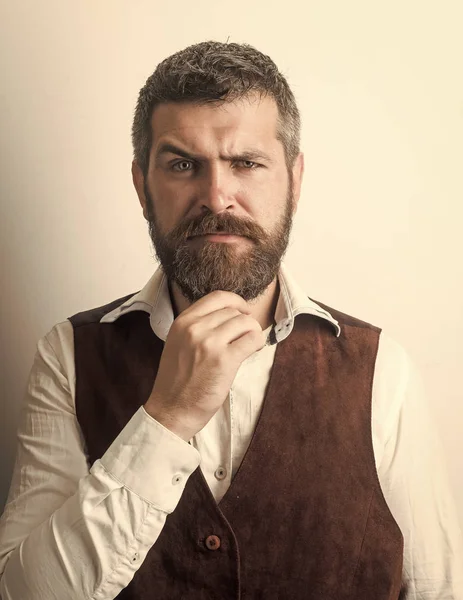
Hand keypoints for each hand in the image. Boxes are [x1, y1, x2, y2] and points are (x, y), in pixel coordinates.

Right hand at [144, 290, 265, 440]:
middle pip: (234, 311)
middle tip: (244, 338)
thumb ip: (198, 327)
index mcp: (183, 321)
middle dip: (244, 323)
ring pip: (246, 323)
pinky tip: (252, 351)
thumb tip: (230, 315)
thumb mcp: (179, 343)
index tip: (243, 311)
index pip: (217, 297)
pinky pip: (253, 339)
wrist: (171, 410)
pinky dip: (257, 343)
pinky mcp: (224, 360)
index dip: (236, 301)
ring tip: (248, 346)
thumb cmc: (177, 381)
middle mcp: (195, 328)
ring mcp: (210, 343)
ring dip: (252, 333)